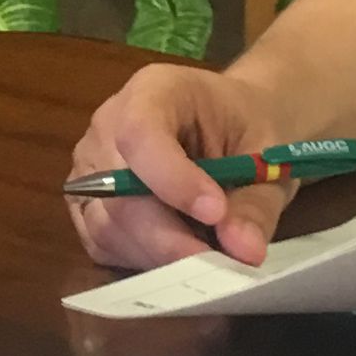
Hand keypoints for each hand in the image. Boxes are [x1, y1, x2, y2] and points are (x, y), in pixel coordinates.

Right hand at [67, 62, 299, 270]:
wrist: (234, 126)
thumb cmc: (248, 128)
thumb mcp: (268, 157)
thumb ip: (256, 204)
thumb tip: (243, 251)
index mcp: (154, 90)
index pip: (139, 133)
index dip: (171, 180)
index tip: (215, 213)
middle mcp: (108, 124)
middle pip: (117, 191)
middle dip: (168, 237)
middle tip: (218, 264)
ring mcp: (91, 166)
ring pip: (107, 225)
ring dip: (159, 254)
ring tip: (207, 258)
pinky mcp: (87, 205)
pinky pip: (103, 244)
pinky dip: (143, 261)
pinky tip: (181, 255)